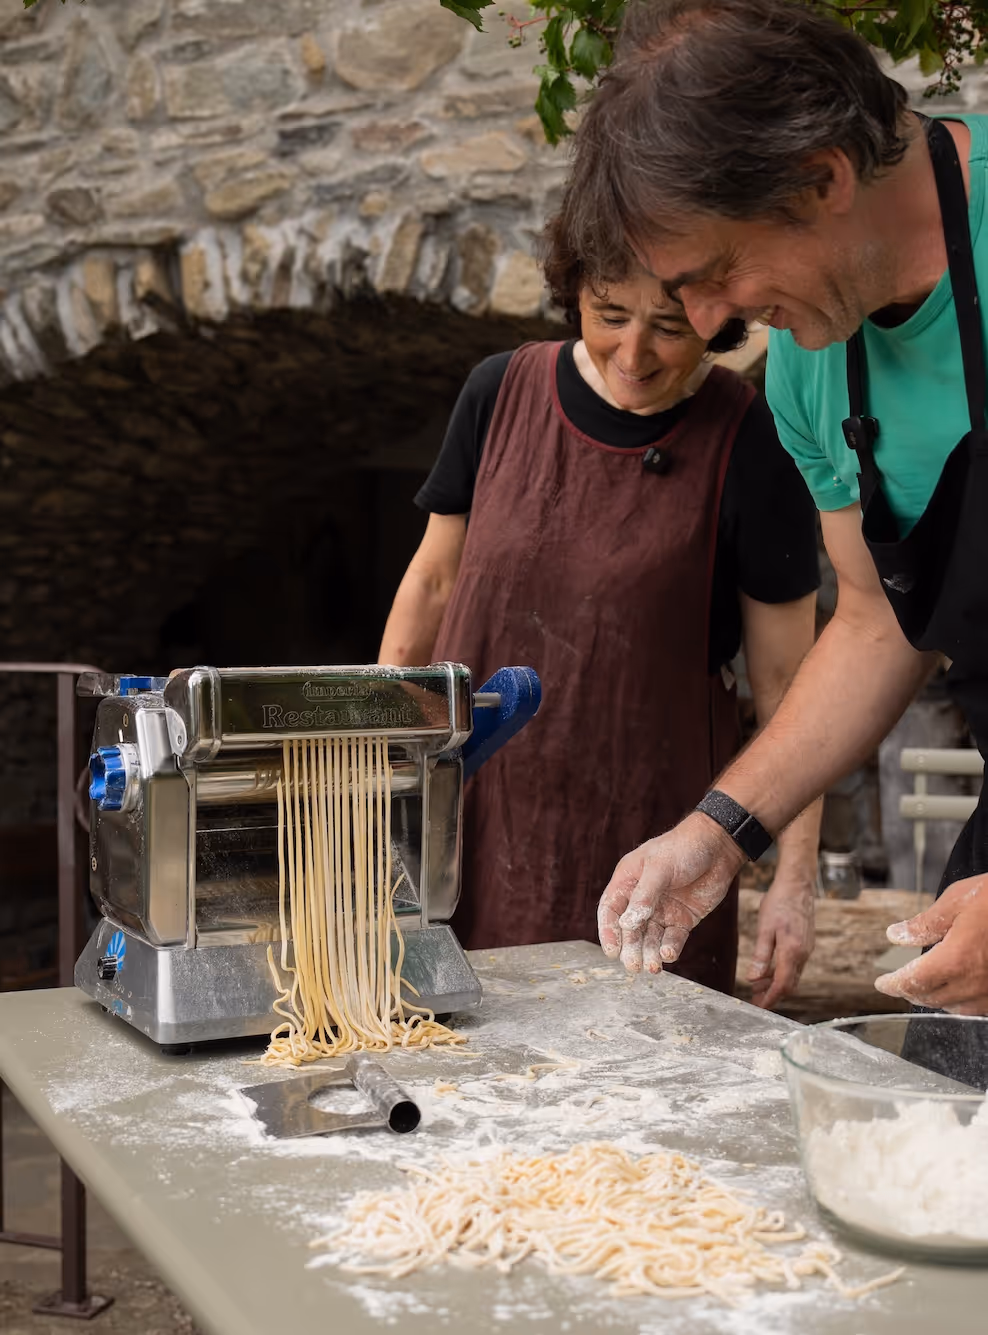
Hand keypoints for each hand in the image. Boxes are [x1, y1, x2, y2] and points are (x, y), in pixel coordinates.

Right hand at [598, 812, 745, 973]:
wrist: (719, 846)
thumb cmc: (683, 848)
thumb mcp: (660, 867)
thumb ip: (644, 896)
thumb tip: (627, 924)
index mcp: (628, 881)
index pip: (611, 910)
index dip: (608, 931)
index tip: (611, 951)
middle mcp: (642, 898)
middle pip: (630, 929)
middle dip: (630, 948)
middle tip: (633, 966)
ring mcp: (662, 910)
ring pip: (650, 938)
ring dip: (649, 953)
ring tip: (653, 967)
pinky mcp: (683, 919)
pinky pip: (673, 938)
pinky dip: (670, 948)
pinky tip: (669, 954)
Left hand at [747, 872, 814, 1008]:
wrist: (798, 884)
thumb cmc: (779, 902)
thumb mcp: (765, 928)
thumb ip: (761, 955)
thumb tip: (753, 979)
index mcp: (792, 952)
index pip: (783, 985)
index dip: (771, 998)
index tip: (760, 1007)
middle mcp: (803, 953)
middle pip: (790, 984)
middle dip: (773, 994)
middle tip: (756, 999)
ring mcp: (807, 948)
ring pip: (793, 975)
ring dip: (777, 983)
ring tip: (758, 986)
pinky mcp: (806, 943)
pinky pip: (795, 965)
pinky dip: (782, 972)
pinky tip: (769, 969)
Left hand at [874, 874, 987, 1014]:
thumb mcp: (957, 901)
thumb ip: (925, 923)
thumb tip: (897, 935)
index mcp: (956, 960)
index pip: (914, 982)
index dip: (894, 985)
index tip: (882, 983)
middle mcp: (975, 983)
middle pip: (932, 999)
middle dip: (911, 992)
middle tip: (899, 983)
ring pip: (956, 1008)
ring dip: (936, 999)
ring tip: (925, 986)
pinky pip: (979, 1008)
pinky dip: (962, 1002)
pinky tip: (958, 988)